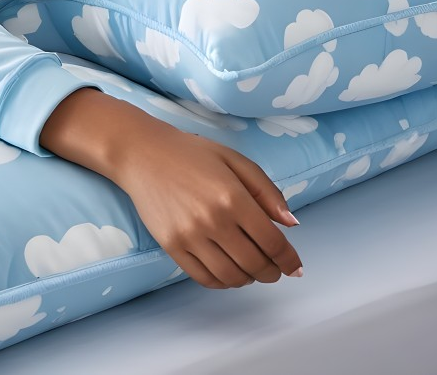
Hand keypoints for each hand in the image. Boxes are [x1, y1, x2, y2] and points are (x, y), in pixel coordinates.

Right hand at [110, 122, 302, 289]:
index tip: (294, 266)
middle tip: (275, 269)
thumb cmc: (190, 154)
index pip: (272, 242)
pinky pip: (203, 277)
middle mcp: (212, 220)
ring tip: (251, 271)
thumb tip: (291, 224)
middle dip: (272, 272)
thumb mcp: (235, 160)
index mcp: (233, 197)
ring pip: (231, 276)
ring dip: (248, 279)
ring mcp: (189, 236)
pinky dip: (222, 282)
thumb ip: (267, 191)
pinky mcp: (171, 245)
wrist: (142, 154)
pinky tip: (227, 272)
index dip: (289, 260)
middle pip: (255, 264)